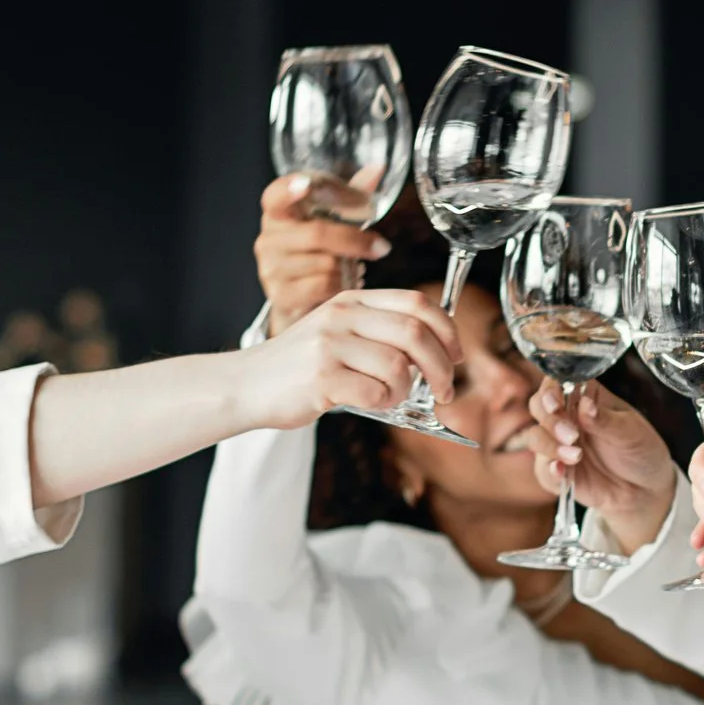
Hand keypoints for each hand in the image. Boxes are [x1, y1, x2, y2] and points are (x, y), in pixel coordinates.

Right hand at [232, 289, 459, 430]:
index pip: (417, 303)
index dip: (448, 330)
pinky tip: (369, 403)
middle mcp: (342, 316)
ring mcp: (329, 345)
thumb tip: (437, 351)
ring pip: (398, 367)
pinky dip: (382, 404)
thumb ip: (379, 332)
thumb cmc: (300, 366)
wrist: (246, 384)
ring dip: (406, 391)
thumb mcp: (337, 331)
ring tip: (390, 398)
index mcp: (352, 301)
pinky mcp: (321, 378)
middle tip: (445, 391)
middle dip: (442, 367)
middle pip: (415, 333)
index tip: (457, 356)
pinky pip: (374, 393)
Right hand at [256, 174, 391, 334]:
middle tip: (382, 247)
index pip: (276, 195)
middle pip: (317, 233)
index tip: (307, 184)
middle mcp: (268, 238)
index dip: (290, 189)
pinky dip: (343, 284)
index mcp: (278, 212)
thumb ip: (351, 194)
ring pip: (326, 263)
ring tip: (354, 267)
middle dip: (356, 240)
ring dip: (350, 266)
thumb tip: (378, 167)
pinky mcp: (281, 295)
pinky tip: (346, 282)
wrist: (298, 298)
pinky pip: (324, 286)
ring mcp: (270, 268)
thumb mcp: (331, 219)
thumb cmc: (317, 250)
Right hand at [529, 381, 676, 553]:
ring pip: (535, 437)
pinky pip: (542, 469)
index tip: (556, 404)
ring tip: (577, 456)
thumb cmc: (641, 451)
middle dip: (550, 420)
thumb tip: (585, 405)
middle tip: (572, 435)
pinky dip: (549, 470)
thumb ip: (605, 420)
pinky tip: (562, 472)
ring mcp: (559, 444)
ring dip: (550, 445)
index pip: (557, 383)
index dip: (550, 390)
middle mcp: (568, 417)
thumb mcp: (631, 432)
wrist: (645, 490)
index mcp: (586, 397)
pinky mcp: (557, 472)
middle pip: (538, 406)